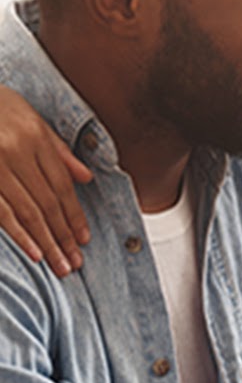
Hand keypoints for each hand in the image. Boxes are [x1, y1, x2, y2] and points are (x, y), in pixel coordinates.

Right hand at [0, 84, 92, 276]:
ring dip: (45, 242)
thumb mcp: (28, 117)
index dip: (74, 214)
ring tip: (59, 265)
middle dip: (63, 235)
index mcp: (33, 136)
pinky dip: (17, 234)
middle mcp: (15, 151)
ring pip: (26, 211)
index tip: (84, 239)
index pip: (61, 185)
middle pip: (47, 202)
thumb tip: (86, 178)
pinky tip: (32, 252)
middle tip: (75, 262)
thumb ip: (57, 150)